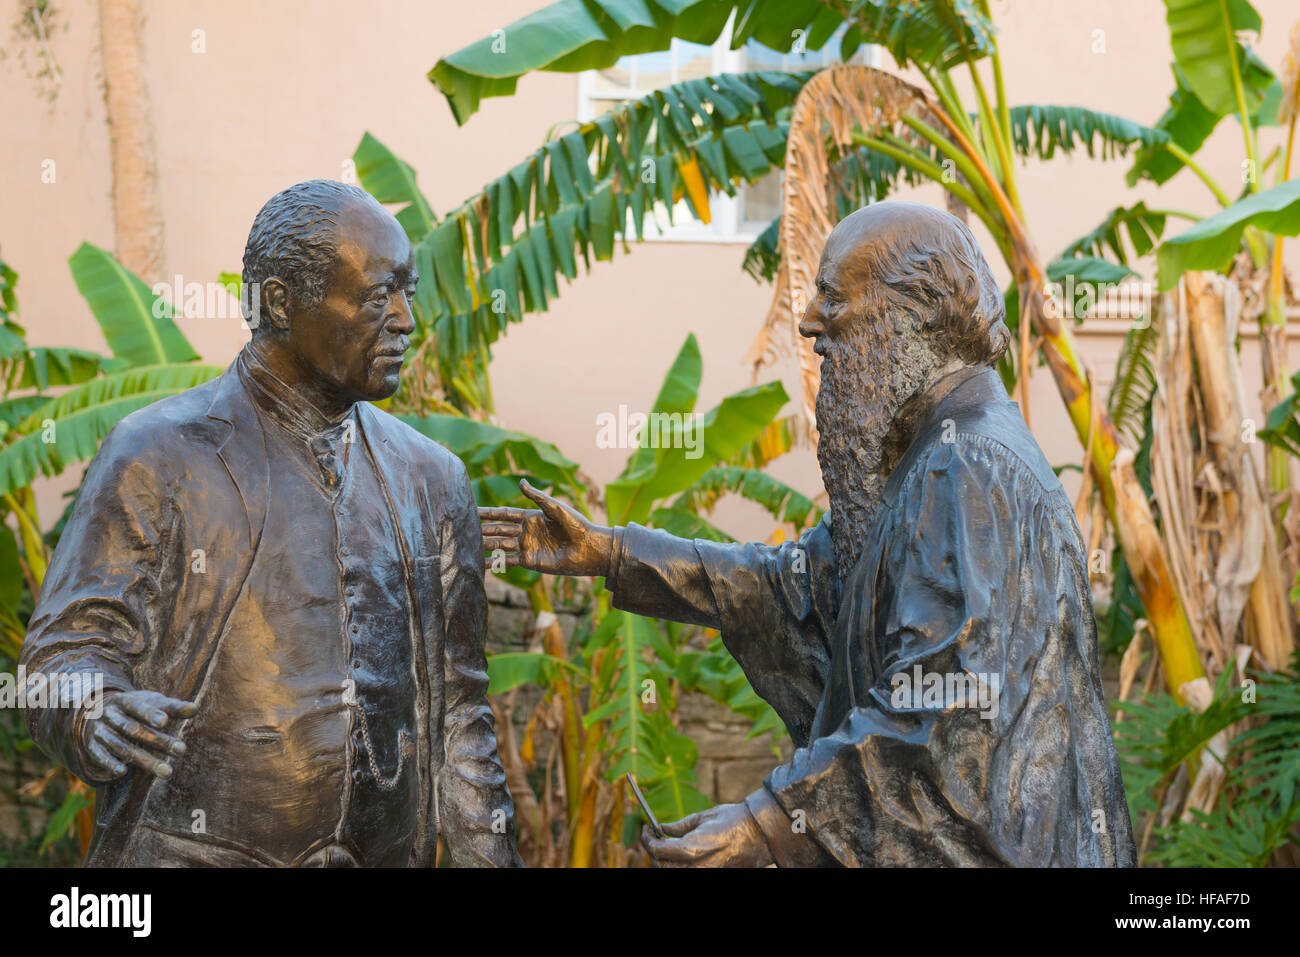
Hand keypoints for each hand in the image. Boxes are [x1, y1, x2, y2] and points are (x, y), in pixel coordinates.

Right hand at [81, 690, 196, 781]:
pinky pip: (99, 756)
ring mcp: (99, 731)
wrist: (96, 712)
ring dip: (144, 760)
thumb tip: (195, 709)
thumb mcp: (151, 702)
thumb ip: (172, 707)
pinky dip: (109, 763)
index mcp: (125, 701)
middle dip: (158, 741)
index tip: (165, 722)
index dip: (150, 714)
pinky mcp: (92, 746)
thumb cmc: (134, 708)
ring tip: (167, 772)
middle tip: (182, 750)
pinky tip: (123, 772)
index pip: (137, 706)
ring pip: (121, 746)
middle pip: (133, 729)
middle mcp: (110, 715)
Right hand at [479, 479, 615, 576]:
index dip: (488, 512)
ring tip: (467, 546)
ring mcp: (527, 547)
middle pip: (498, 529)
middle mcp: (526, 532)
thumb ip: (536, 497)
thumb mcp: (555, 507)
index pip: (504, 514)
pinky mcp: (530, 561)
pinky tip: (480, 563)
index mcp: (531, 517)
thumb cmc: (576, 524)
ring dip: (484, 545)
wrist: (589, 548)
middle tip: (463, 529)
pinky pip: (508, 561)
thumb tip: (520, 482)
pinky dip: (494, 563)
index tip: (472, 510)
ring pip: (500, 545)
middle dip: (482, 529)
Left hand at [641, 802, 773, 867]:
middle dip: (653, 850)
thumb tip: (662, 828)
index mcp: (694, 847)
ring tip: (665, 842)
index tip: (646, 828)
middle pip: (662, 865)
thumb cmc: (733, 820)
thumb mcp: (703, 817)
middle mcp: (697, 866)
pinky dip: (678, 863)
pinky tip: (678, 851)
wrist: (760, 834)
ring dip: (664, 858)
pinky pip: (687, 871)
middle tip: (651, 834)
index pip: (659, 850)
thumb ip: (680, 826)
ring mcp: (705, 872)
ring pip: (673, 871)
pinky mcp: (712, 873)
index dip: (647, 840)